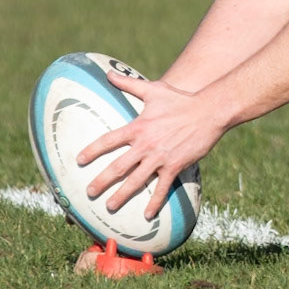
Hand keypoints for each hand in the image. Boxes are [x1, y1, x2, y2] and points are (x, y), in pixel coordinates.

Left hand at [76, 70, 223, 218]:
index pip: (109, 141)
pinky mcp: (175, 165)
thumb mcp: (154, 89)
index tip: (79, 160)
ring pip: (136, 181)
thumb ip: (129, 84)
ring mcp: (160, 157)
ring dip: (121, 195)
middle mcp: (146, 145)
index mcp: (138, 127)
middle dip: (101, 181)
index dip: (92, 150)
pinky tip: (147, 214)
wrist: (209, 111)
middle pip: (118, 167)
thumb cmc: (181, 99)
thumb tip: (108, 74)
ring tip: (110, 206)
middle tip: (88, 192)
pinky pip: (162, 187)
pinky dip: (154, 202)